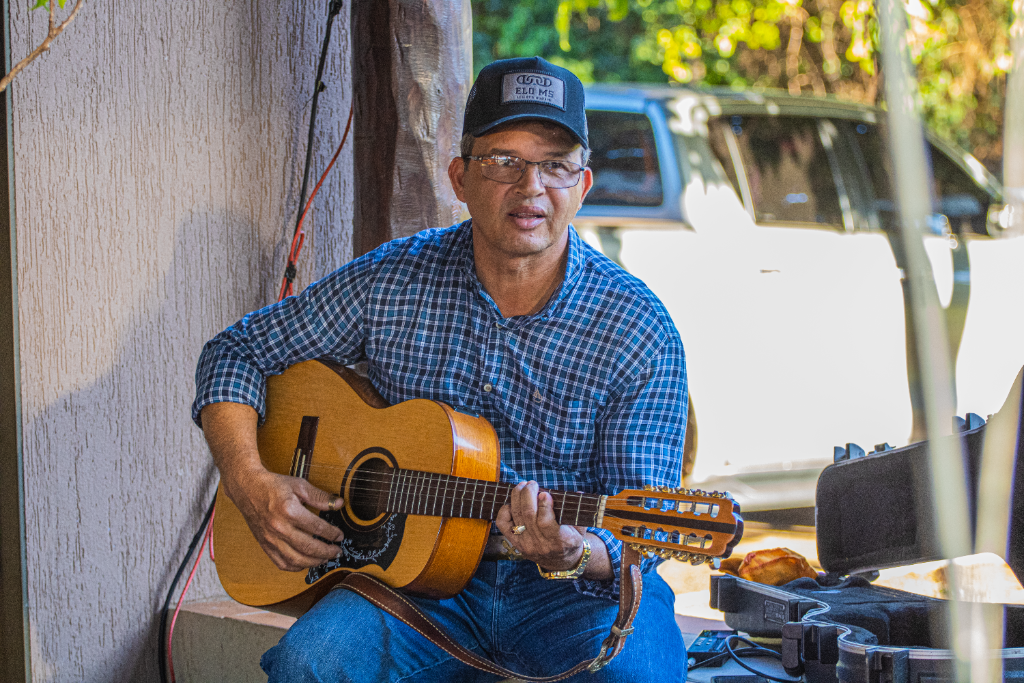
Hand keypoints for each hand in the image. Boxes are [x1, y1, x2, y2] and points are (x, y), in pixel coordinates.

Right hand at [224, 466, 344, 571]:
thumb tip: (339, 504)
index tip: (340, 536)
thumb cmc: (273, 486)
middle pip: (308, 547)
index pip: (317, 528)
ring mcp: (271, 539)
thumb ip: (320, 496)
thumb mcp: (299, 485)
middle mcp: (279, 528)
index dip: (332, 534)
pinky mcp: (265, 545)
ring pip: (296, 560)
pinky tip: (305, 563)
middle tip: (337, 551)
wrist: (248, 489)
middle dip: (327, 552)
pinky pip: (281, 563)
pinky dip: (296, 567)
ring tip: (325, 558)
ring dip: (314, 562)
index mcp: (289, 511)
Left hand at [495, 481, 586, 570]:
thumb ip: (577, 512)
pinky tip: (513, 503)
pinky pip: (503, 524)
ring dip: (517, 496)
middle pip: (528, 515)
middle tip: (532, 484)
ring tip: (523, 486)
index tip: (545, 493)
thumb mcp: (580, 529)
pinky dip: (505, 510)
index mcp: (559, 541)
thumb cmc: (570, 540)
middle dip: (528, 494)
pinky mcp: (515, 542)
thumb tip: (578, 492)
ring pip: (517, 515)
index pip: (545, 522)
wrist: (559, 561)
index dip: (544, 505)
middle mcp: (540, 544)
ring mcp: (525, 544)